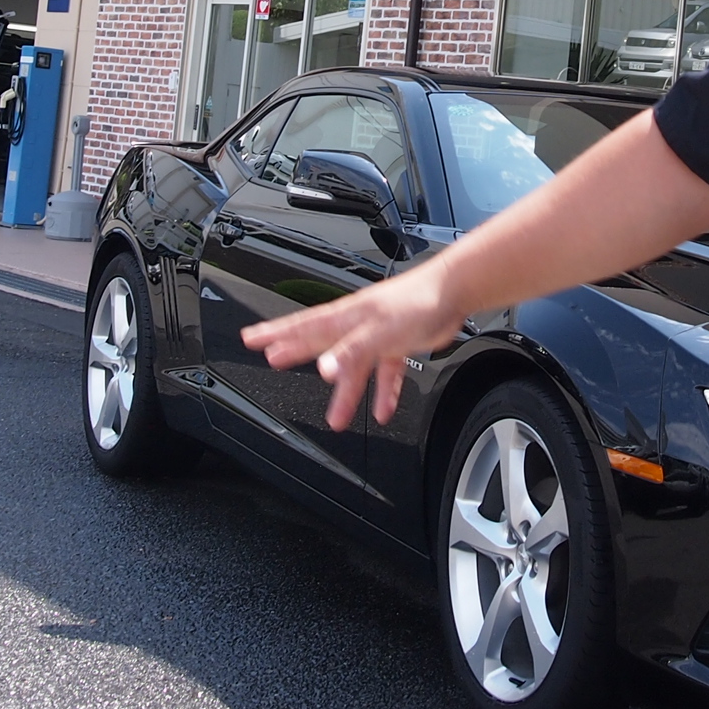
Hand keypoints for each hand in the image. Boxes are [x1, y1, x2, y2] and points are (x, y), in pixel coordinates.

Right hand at [242, 266, 466, 429]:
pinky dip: (383, 390)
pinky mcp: (399, 341)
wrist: (454, 291)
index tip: (254, 338)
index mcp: (348, 318)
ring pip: (353, 365)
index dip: (277, 334)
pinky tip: (383, 409)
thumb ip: (353, 352)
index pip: (304, 327)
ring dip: (345, 391)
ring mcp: (378, 332)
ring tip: (336, 417)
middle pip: (318, 339)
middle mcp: (358, 323)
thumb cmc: (420, 301)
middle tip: (272, 358)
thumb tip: (326, 369)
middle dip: (293, 350)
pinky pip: (385, 370)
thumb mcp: (381, 332)